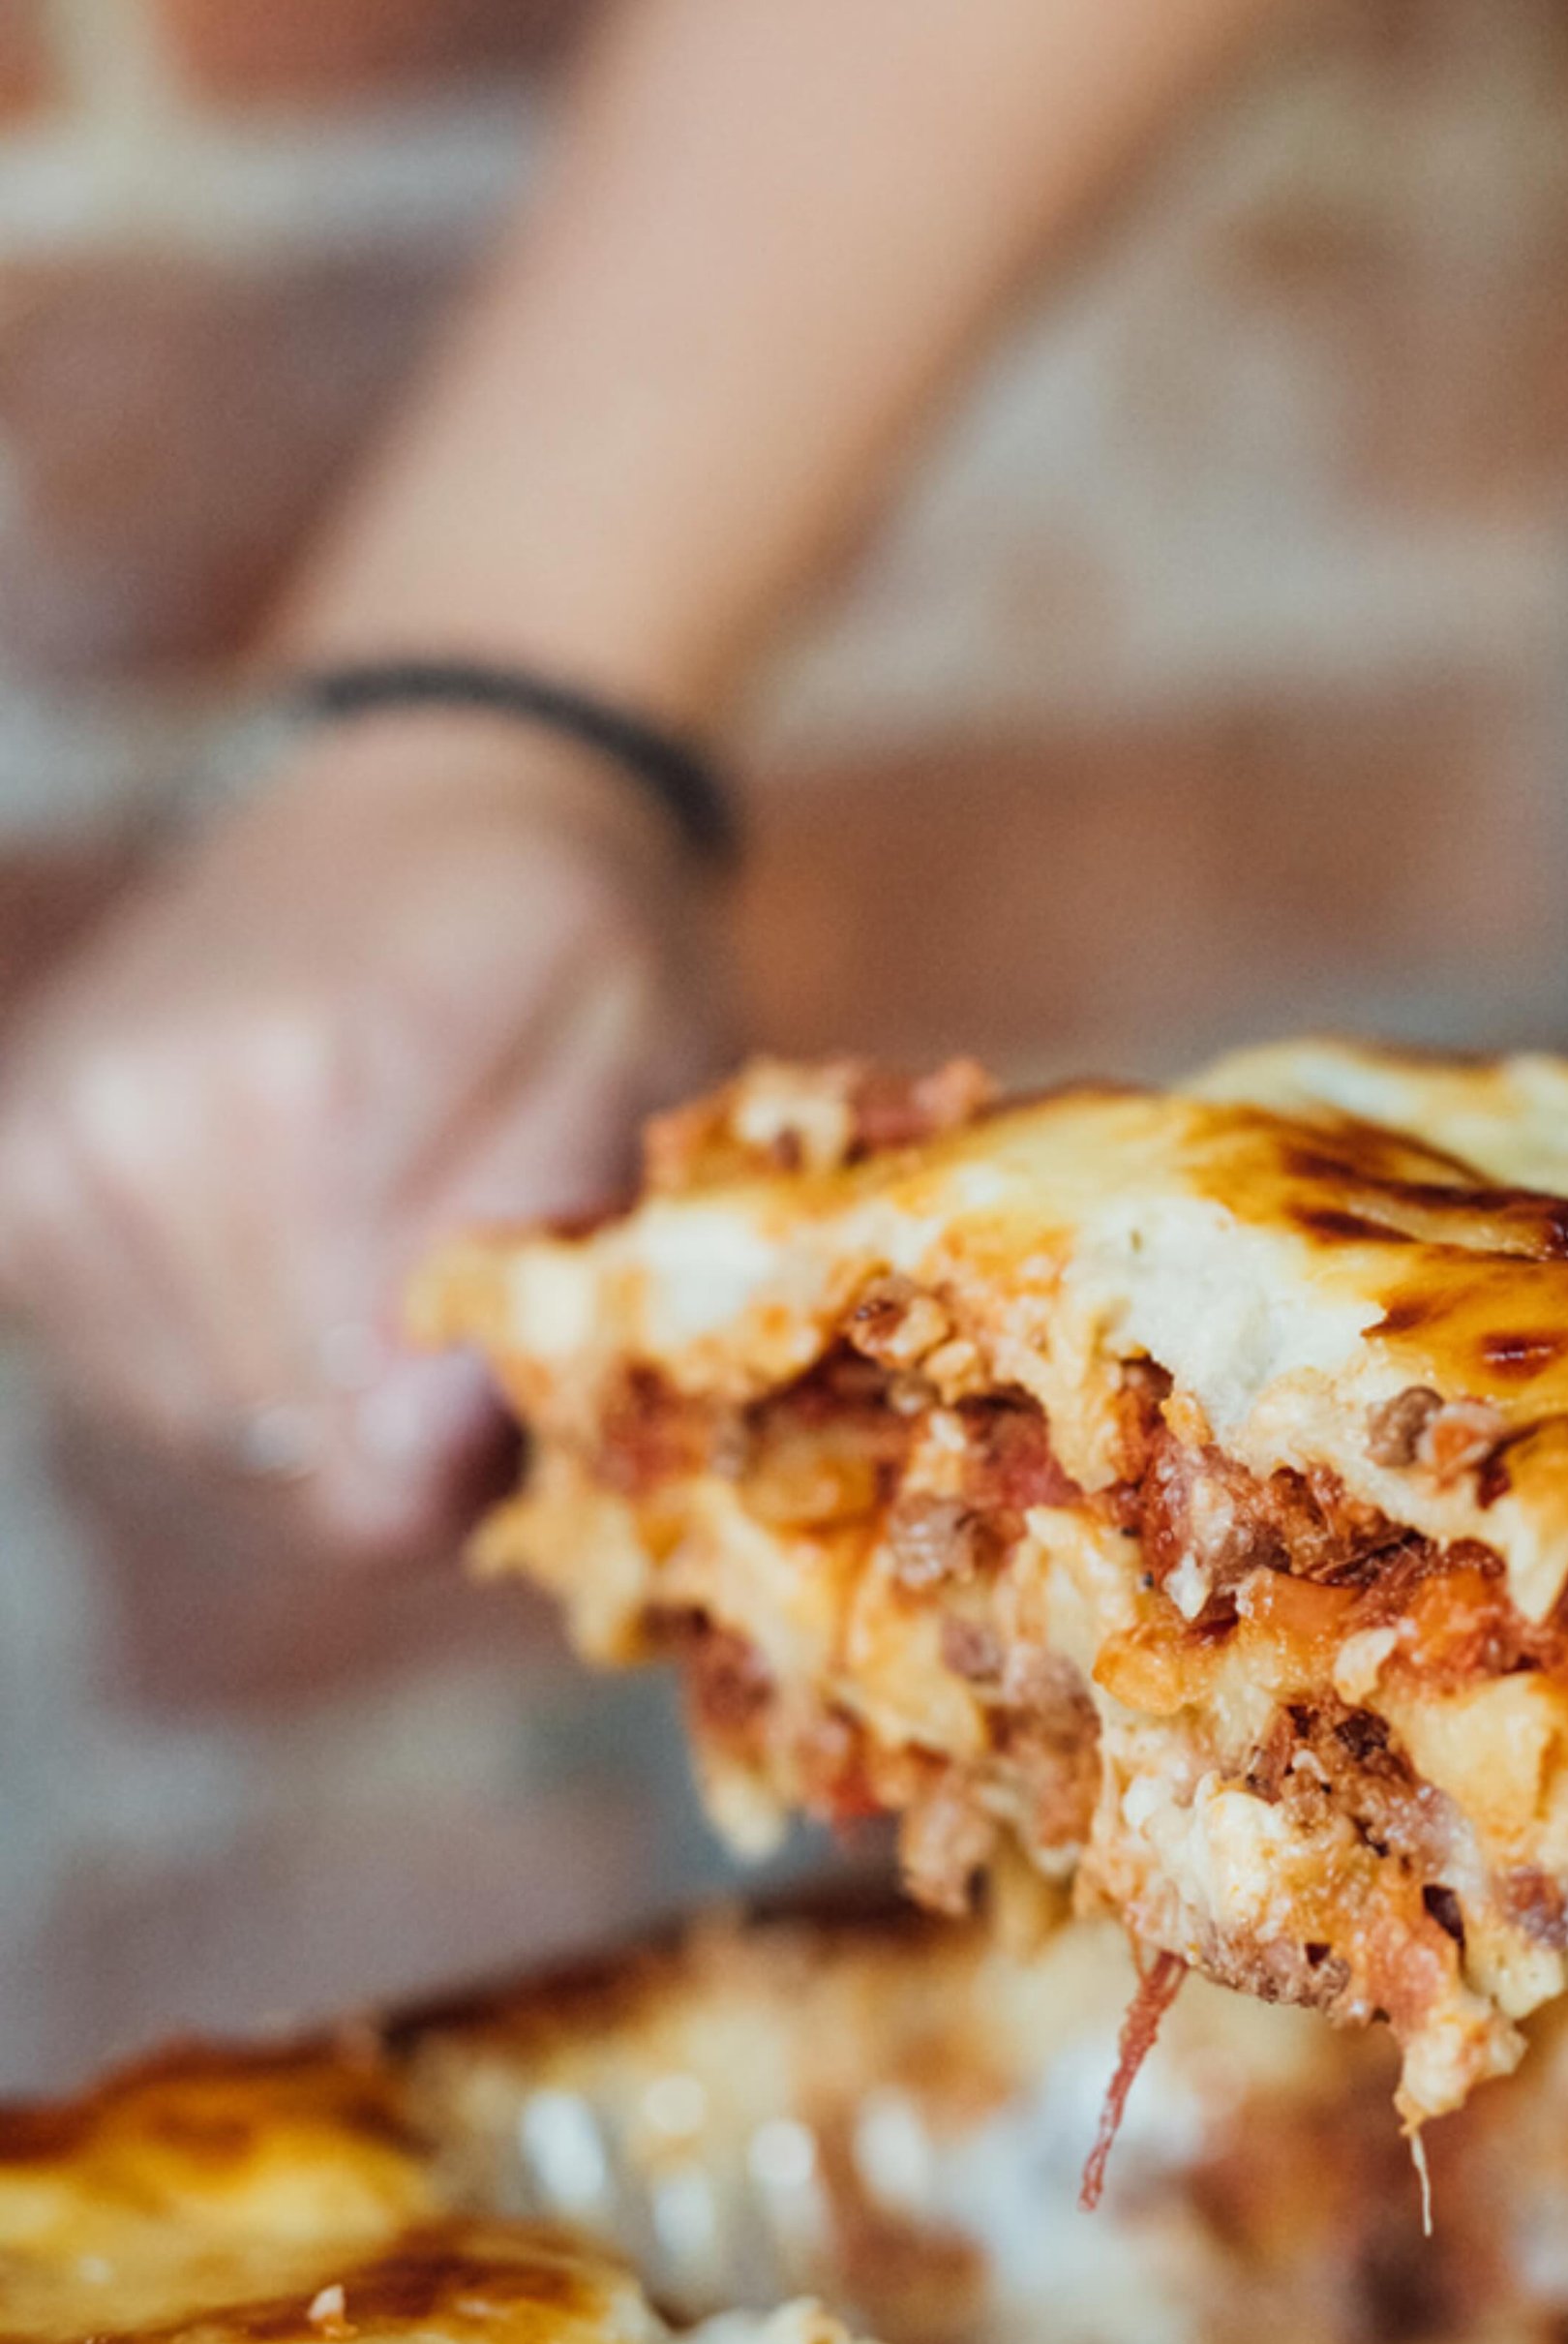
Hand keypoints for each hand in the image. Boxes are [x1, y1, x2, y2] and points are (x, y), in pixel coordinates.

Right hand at [0, 712, 726, 1554]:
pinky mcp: (12, 1185)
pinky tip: (299, 1245)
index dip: (482, 1453)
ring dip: (322, 1397)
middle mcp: (138, 1130)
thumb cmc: (570, 935)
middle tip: (482, 1301)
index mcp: (307, 1093)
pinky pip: (132, 1384)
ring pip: (210, 1438)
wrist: (433, 785)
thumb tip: (415, 1450)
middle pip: (293, 1466)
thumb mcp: (637, 1061)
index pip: (379, 1462)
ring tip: (392, 1247)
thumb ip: (535, 1249)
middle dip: (408, 1434)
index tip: (536, 1357)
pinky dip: (233, 1357)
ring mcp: (49, 1158)